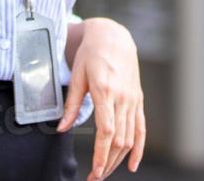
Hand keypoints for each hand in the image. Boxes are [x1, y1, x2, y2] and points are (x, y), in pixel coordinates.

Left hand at [57, 17, 144, 179]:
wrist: (114, 37)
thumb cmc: (92, 54)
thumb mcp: (77, 76)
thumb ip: (71, 105)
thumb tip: (62, 129)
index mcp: (105, 91)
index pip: (106, 130)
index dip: (102, 153)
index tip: (95, 170)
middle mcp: (123, 97)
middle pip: (119, 139)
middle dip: (107, 163)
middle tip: (94, 178)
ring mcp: (133, 100)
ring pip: (130, 137)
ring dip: (118, 159)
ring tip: (105, 173)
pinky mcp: (138, 100)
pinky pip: (141, 128)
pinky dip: (139, 148)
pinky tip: (132, 165)